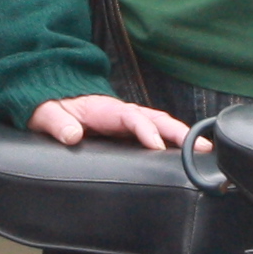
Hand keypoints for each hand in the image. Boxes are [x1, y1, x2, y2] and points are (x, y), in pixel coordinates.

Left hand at [28, 94, 190, 150]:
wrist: (51, 102)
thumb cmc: (50, 108)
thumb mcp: (47, 115)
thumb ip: (58, 123)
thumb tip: (73, 135)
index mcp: (104, 109)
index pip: (131, 117)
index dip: (146, 130)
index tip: (157, 146)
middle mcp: (121, 113)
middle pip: (155, 119)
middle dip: (179, 131)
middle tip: (202, 145)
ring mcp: (127, 121)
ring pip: (160, 124)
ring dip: (182, 135)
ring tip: (205, 148)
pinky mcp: (128, 129)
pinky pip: (154, 132)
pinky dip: (173, 139)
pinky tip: (188, 151)